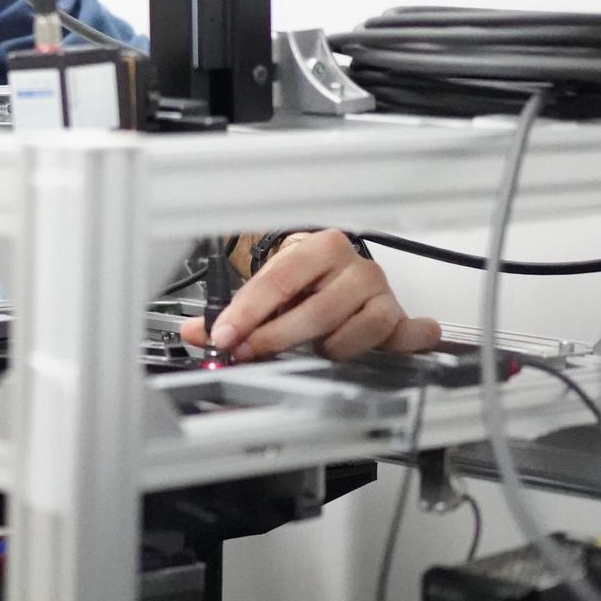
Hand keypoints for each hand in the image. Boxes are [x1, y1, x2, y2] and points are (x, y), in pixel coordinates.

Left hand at [180, 230, 439, 361]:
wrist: (340, 270)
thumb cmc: (306, 279)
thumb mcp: (269, 287)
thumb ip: (233, 310)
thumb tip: (197, 332)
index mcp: (320, 247)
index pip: (279, 280)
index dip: (249, 312)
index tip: (226, 335)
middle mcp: (355, 266)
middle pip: (316, 310)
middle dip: (276, 337)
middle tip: (249, 353)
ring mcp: (380, 293)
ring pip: (356, 330)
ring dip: (327, 348)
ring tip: (313, 348)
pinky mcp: (399, 318)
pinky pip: (403, 336)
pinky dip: (401, 344)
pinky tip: (383, 350)